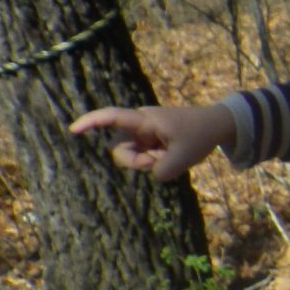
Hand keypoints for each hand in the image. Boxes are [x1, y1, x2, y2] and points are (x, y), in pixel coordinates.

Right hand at [70, 104, 235, 181]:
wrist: (216, 125)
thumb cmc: (199, 135)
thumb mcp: (183, 158)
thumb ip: (161, 172)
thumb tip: (152, 172)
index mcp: (145, 120)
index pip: (113, 117)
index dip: (91, 122)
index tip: (73, 129)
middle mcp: (139, 125)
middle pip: (120, 150)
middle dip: (136, 162)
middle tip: (160, 160)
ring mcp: (143, 133)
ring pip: (130, 155)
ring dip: (148, 162)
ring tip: (170, 155)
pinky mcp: (149, 140)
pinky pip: (142, 156)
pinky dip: (154, 160)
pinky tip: (170, 155)